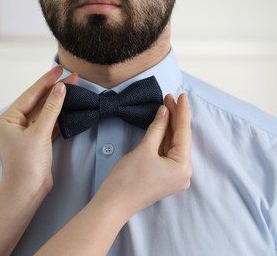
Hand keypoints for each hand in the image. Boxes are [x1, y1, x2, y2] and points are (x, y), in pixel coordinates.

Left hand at [0, 66, 78, 193]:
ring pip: (45, 112)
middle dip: (55, 90)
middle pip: (38, 102)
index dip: (46, 81)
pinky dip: (59, 115)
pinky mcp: (37, 141)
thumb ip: (51, 109)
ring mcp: (27, 133)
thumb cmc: (27, 165)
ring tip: (73, 87)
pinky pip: (49, 123)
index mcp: (8, 120)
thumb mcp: (39, 133)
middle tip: (72, 76)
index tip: (59, 69)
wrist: (27, 191)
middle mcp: (15, 124)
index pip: (30, 95)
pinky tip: (69, 105)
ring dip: (58, 101)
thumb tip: (60, 89)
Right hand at [96, 93, 191, 217]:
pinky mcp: (164, 177)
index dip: (182, 112)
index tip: (182, 95)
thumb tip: (165, 111)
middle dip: (175, 118)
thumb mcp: (144, 149)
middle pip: (180, 139)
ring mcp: (174, 177)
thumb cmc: (128, 178)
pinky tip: (162, 125)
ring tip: (166, 107)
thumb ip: (157, 128)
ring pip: (173, 146)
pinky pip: (167, 154)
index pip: (184, 133)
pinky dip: (164, 139)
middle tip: (170, 97)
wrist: (114, 203)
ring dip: (169, 127)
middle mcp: (184, 173)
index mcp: (183, 167)